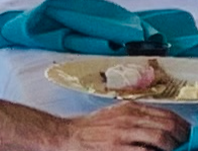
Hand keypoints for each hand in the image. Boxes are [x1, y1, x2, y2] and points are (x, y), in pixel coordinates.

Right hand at [57, 102, 189, 150]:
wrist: (68, 135)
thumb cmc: (92, 128)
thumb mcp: (116, 116)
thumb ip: (138, 120)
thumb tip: (164, 130)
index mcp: (130, 108)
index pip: (168, 115)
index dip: (183, 127)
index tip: (188, 137)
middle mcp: (129, 117)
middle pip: (168, 125)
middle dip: (182, 139)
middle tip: (184, 146)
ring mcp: (124, 132)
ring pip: (161, 137)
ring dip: (172, 147)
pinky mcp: (118, 148)